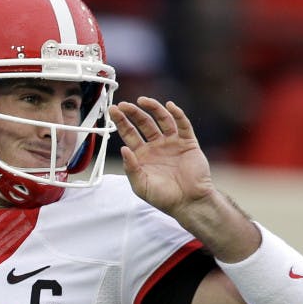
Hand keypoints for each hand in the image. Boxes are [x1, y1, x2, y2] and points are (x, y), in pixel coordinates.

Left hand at [109, 97, 213, 218]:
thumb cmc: (164, 198)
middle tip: (124, 104)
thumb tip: (123, 148)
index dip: (121, 122)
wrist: (189, 202)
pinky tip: (169, 106)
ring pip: (162, 120)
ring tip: (143, 100)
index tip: (113, 111)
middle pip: (143, 124)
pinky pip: (183, 125)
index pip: (129, 134)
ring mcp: (172, 143)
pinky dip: (177, 114)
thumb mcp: (141, 185)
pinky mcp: (188, 143)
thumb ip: (131, 168)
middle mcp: (156, 146)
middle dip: (133, 113)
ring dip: (153, 108)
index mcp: (142, 155)